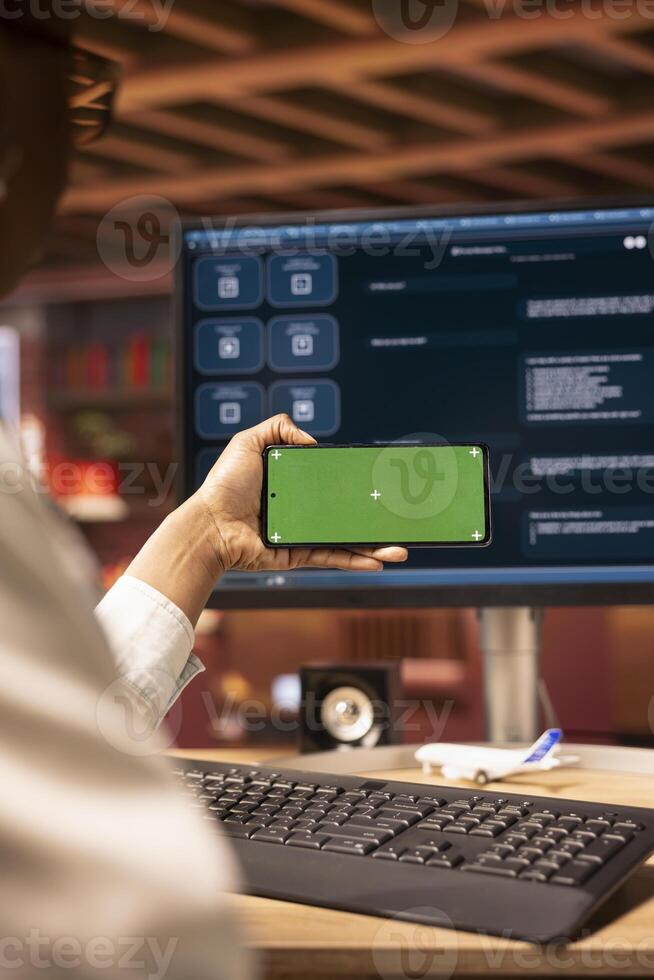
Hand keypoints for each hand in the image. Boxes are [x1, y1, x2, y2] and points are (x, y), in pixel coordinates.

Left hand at [196, 414, 407, 573]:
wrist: (210, 524)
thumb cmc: (224, 486)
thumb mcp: (248, 442)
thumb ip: (278, 428)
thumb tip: (313, 440)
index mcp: (292, 485)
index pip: (330, 483)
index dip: (353, 483)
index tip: (377, 482)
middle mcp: (300, 510)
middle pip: (345, 514)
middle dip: (373, 519)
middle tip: (397, 518)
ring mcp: (301, 535)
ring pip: (345, 541)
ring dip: (374, 546)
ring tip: (400, 549)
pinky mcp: (297, 555)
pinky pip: (331, 557)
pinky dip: (355, 561)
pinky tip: (377, 561)